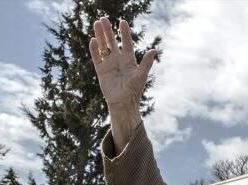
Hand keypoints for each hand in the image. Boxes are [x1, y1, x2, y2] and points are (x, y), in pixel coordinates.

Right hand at [89, 18, 155, 149]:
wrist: (123, 103)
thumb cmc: (134, 90)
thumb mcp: (141, 75)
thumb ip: (146, 63)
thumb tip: (154, 51)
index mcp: (129, 60)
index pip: (126, 42)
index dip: (124, 33)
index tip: (122, 21)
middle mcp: (118, 60)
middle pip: (112, 41)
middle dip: (108, 30)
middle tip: (103, 18)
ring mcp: (109, 64)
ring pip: (103, 46)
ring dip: (100, 35)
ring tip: (96, 23)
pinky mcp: (101, 70)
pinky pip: (97, 57)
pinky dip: (94, 49)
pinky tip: (93, 40)